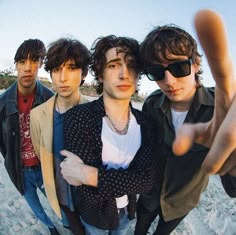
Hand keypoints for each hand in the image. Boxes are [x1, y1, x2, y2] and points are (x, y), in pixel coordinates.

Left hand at [60, 150, 97, 185]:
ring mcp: (66, 178)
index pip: (63, 163)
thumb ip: (65, 153)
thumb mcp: (72, 155)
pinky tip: (78, 176)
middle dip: (69, 168)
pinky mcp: (70, 182)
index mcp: (62, 165)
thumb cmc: (78, 164)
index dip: (68, 163)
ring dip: (71, 173)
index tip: (73, 163)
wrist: (83, 173)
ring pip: (68, 175)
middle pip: (65, 169)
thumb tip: (61, 151)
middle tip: (75, 167)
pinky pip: (71, 180)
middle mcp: (63, 172)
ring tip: (77, 171)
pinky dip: (74, 178)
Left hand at [173, 9, 235, 175]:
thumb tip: (176, 150)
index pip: (220, 66)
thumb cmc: (224, 134)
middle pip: (228, 134)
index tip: (203, 14)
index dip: (215, 43)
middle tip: (210, 168)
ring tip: (220, 166)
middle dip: (218, 152)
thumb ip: (189, 134)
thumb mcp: (206, 133)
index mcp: (230, 88)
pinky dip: (231, 166)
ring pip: (232, 147)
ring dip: (225, 163)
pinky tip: (231, 166)